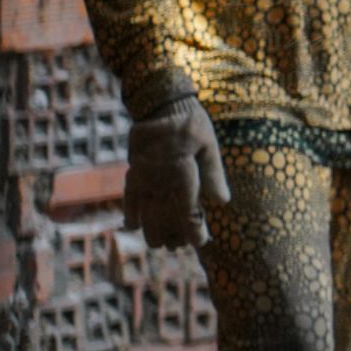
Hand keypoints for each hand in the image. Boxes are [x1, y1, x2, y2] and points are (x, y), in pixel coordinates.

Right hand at [125, 96, 230, 250]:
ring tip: (159, 244)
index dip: (194, 231)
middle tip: (179, 246)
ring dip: (151, 230)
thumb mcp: (210, 145)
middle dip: (171, 235)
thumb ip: (214, 174)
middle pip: (164, 217)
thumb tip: (222, 202)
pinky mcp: (133, 171)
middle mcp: (160, 181)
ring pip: (146, 212)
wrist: (158, 104)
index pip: (188, 212)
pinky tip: (132, 226)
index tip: (201, 243)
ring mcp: (143, 178)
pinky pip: (128, 197)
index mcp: (182, 176)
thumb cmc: (191, 124)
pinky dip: (130, 213)